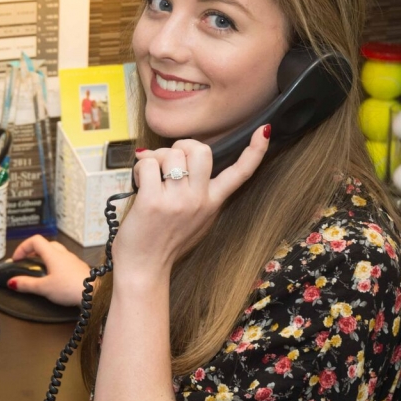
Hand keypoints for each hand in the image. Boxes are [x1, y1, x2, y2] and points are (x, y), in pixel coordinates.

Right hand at [8, 234, 90, 306]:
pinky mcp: (79, 268)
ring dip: (46, 257)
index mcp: (53, 254)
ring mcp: (73, 260)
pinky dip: (56, 265)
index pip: (34, 240)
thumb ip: (27, 284)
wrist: (95, 293)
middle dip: (34, 251)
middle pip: (46, 244)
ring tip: (41, 270)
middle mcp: (63, 254)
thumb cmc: (70, 288)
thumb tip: (12, 282)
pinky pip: (65, 261)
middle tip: (28, 262)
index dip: (23, 247)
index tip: (17, 259)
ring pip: (57, 252)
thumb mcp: (44, 288)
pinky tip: (56, 277)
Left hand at [116, 125, 270, 278]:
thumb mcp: (194, 219)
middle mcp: (200, 200)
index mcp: (213, 203)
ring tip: (148, 176)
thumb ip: (194, 192)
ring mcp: (178, 201)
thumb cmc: (163, 243)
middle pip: (201, 150)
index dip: (255, 151)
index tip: (263, 131)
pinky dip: (139, 167)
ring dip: (154, 158)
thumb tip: (175, 160)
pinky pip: (148, 164)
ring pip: (171, 153)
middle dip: (181, 145)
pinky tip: (137, 183)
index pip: (241, 173)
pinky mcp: (153, 201)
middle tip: (167, 159)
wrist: (144, 269)